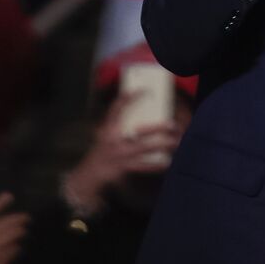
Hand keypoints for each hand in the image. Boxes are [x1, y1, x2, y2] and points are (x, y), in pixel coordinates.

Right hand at [64, 92, 180, 213]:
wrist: (89, 174)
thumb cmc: (103, 149)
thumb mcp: (106, 134)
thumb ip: (120, 124)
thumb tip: (144, 114)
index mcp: (108, 129)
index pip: (116, 109)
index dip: (128, 98)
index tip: (143, 90)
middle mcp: (113, 141)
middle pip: (139, 133)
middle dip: (157, 128)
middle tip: (172, 124)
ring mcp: (119, 155)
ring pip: (144, 149)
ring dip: (161, 145)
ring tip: (175, 142)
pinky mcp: (124, 168)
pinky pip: (144, 166)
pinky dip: (156, 165)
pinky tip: (168, 162)